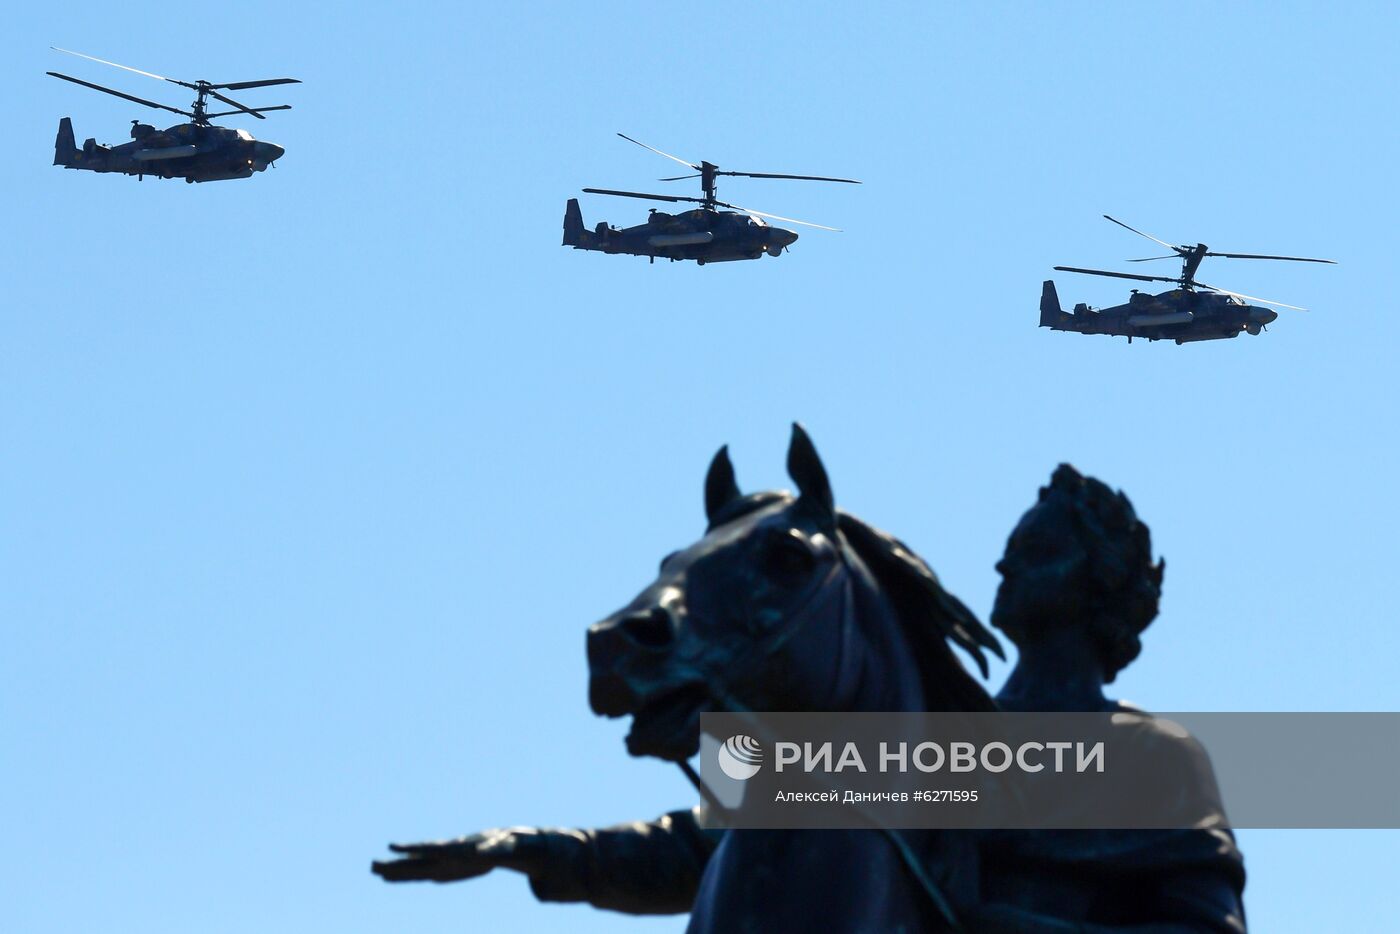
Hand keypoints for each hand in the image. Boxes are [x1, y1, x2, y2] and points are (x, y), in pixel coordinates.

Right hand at [372, 827, 550, 882]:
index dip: (410, 848)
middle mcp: (442, 856)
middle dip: (394, 865)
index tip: (391, 846)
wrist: (499, 847)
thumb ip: (487, 852)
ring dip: (394, 871)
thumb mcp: (494, 850)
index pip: (427, 849)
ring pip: (412, 868)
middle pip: (414, 861)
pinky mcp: (441, 870)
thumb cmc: (497, 846)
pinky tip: (389, 877)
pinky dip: (404, 876)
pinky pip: (419, 875)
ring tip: (374, 870)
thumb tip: (482, 853)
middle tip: (371, 865)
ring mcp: (439, 863)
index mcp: (452, 850)